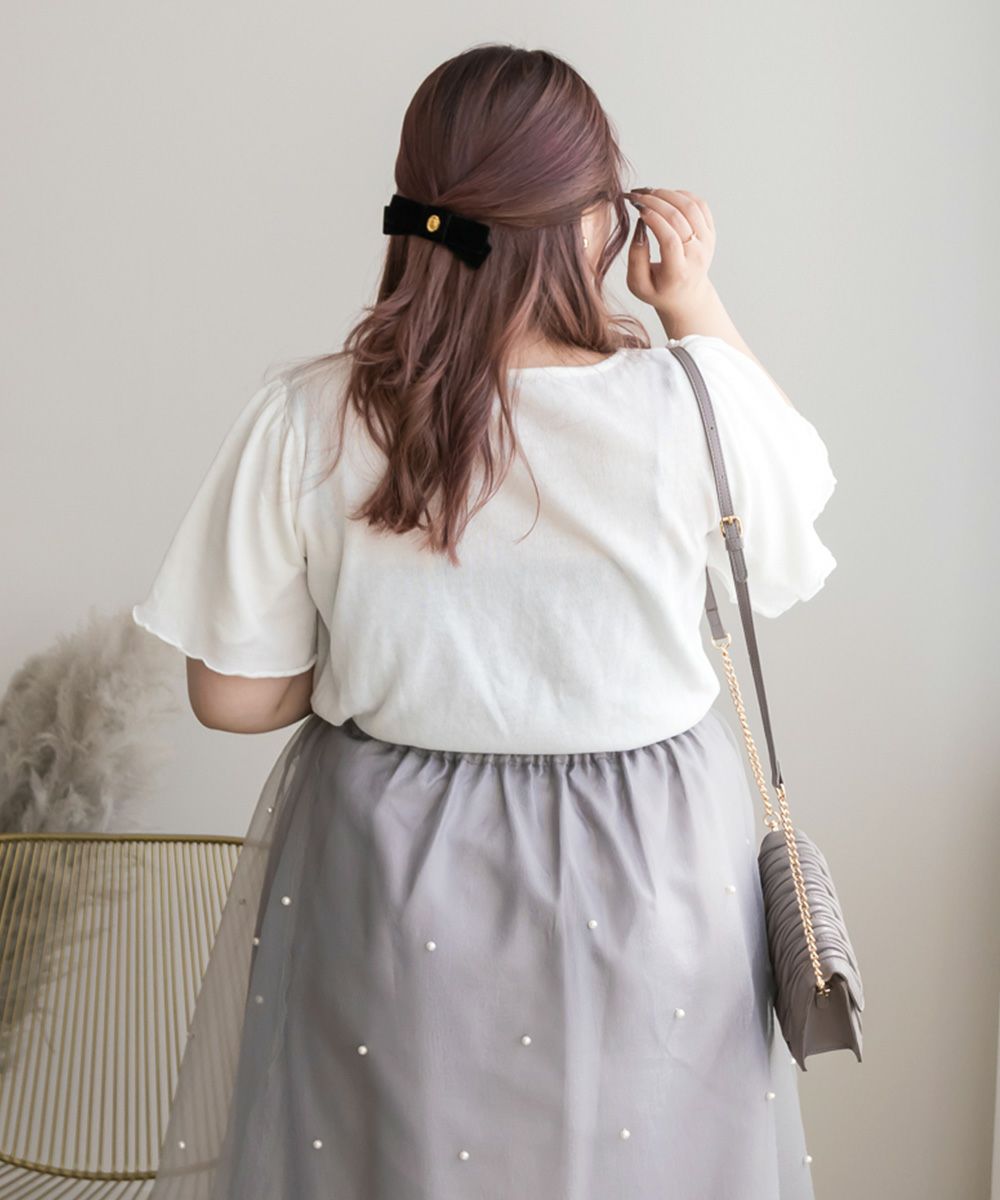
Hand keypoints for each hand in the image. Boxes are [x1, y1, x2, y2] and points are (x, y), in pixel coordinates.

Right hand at [625, 188, 716, 317]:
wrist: (686, 295)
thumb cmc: (658, 290)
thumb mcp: (638, 284)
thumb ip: (635, 257)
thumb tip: (640, 224)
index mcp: (679, 273)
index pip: (670, 240)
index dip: (654, 220)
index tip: (638, 209)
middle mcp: (697, 256)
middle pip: (680, 218)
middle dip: (656, 201)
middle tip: (637, 195)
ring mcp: (707, 242)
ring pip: (691, 206)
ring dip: (668, 194)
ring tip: (650, 193)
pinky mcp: (710, 232)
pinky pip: (699, 204)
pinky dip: (682, 195)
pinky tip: (666, 197)